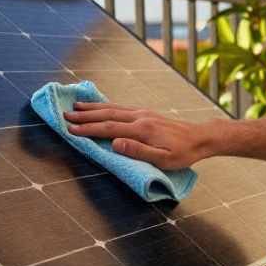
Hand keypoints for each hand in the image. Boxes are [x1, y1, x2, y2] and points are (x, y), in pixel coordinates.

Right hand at [64, 102, 218, 168]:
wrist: (200, 137)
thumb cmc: (183, 153)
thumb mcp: (164, 159)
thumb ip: (138, 151)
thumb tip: (115, 144)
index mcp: (143, 130)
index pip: (109, 128)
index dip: (89, 129)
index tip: (71, 129)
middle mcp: (141, 117)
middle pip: (107, 114)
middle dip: (85, 115)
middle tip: (65, 115)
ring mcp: (143, 113)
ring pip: (113, 108)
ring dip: (93, 108)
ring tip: (76, 106)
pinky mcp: (146, 113)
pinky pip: (121, 107)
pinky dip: (106, 105)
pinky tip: (99, 106)